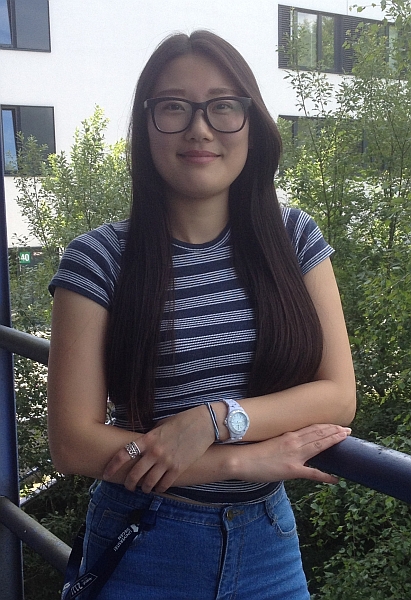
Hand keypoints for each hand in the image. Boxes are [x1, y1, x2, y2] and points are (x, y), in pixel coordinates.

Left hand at [103, 405, 214, 492]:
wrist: (204, 423)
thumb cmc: (182, 421)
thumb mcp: (161, 426)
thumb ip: (151, 437)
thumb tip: (143, 446)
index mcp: (148, 439)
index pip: (124, 454)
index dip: (113, 466)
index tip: (106, 474)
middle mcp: (155, 452)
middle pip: (135, 474)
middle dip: (128, 483)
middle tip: (127, 486)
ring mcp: (166, 462)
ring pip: (148, 483)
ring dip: (144, 488)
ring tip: (144, 489)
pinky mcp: (178, 468)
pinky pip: (164, 484)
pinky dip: (159, 488)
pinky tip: (158, 488)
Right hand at [233, 424, 350, 483]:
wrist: (241, 459)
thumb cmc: (252, 451)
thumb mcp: (270, 441)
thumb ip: (284, 442)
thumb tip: (291, 443)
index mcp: (289, 435)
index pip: (312, 428)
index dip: (326, 426)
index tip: (336, 424)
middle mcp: (294, 442)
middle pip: (319, 434)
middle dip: (335, 431)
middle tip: (348, 430)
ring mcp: (295, 455)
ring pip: (319, 446)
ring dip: (334, 442)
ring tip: (345, 439)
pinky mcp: (292, 470)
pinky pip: (313, 473)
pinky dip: (326, 476)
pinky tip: (336, 479)